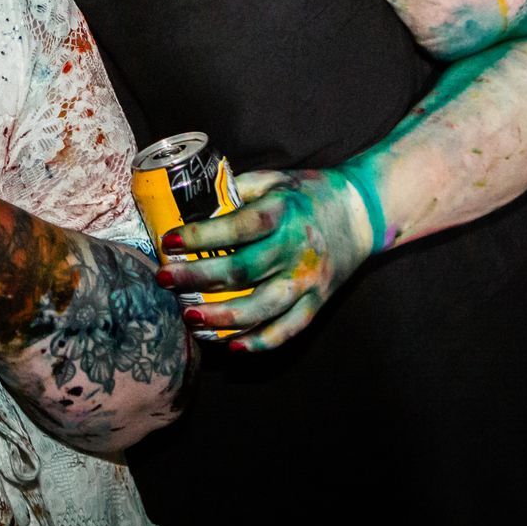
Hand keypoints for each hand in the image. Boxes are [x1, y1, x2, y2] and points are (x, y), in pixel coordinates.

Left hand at [155, 168, 372, 351]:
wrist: (362, 212)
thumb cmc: (308, 194)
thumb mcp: (274, 179)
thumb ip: (237, 190)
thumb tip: (191, 202)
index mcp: (282, 213)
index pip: (237, 228)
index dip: (200, 237)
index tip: (169, 241)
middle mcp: (296, 249)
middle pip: (242, 271)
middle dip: (197, 278)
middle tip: (163, 280)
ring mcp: (308, 280)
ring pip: (261, 307)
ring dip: (222, 317)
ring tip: (189, 316)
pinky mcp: (318, 302)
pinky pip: (288, 329)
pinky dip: (261, 342)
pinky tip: (232, 346)